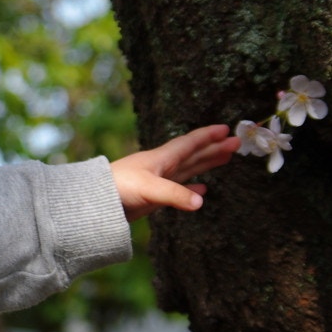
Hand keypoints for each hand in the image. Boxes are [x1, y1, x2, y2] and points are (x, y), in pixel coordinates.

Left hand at [110, 124, 239, 221]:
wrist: (94, 202)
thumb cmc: (118, 188)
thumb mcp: (148, 189)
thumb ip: (174, 195)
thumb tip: (201, 201)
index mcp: (161, 158)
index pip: (189, 143)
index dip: (207, 136)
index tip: (227, 128)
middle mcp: (162, 166)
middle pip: (194, 154)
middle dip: (214, 148)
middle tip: (237, 143)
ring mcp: (158, 181)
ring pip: (188, 169)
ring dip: (207, 164)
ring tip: (225, 158)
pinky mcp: (153, 196)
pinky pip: (179, 189)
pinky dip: (192, 188)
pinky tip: (202, 190)